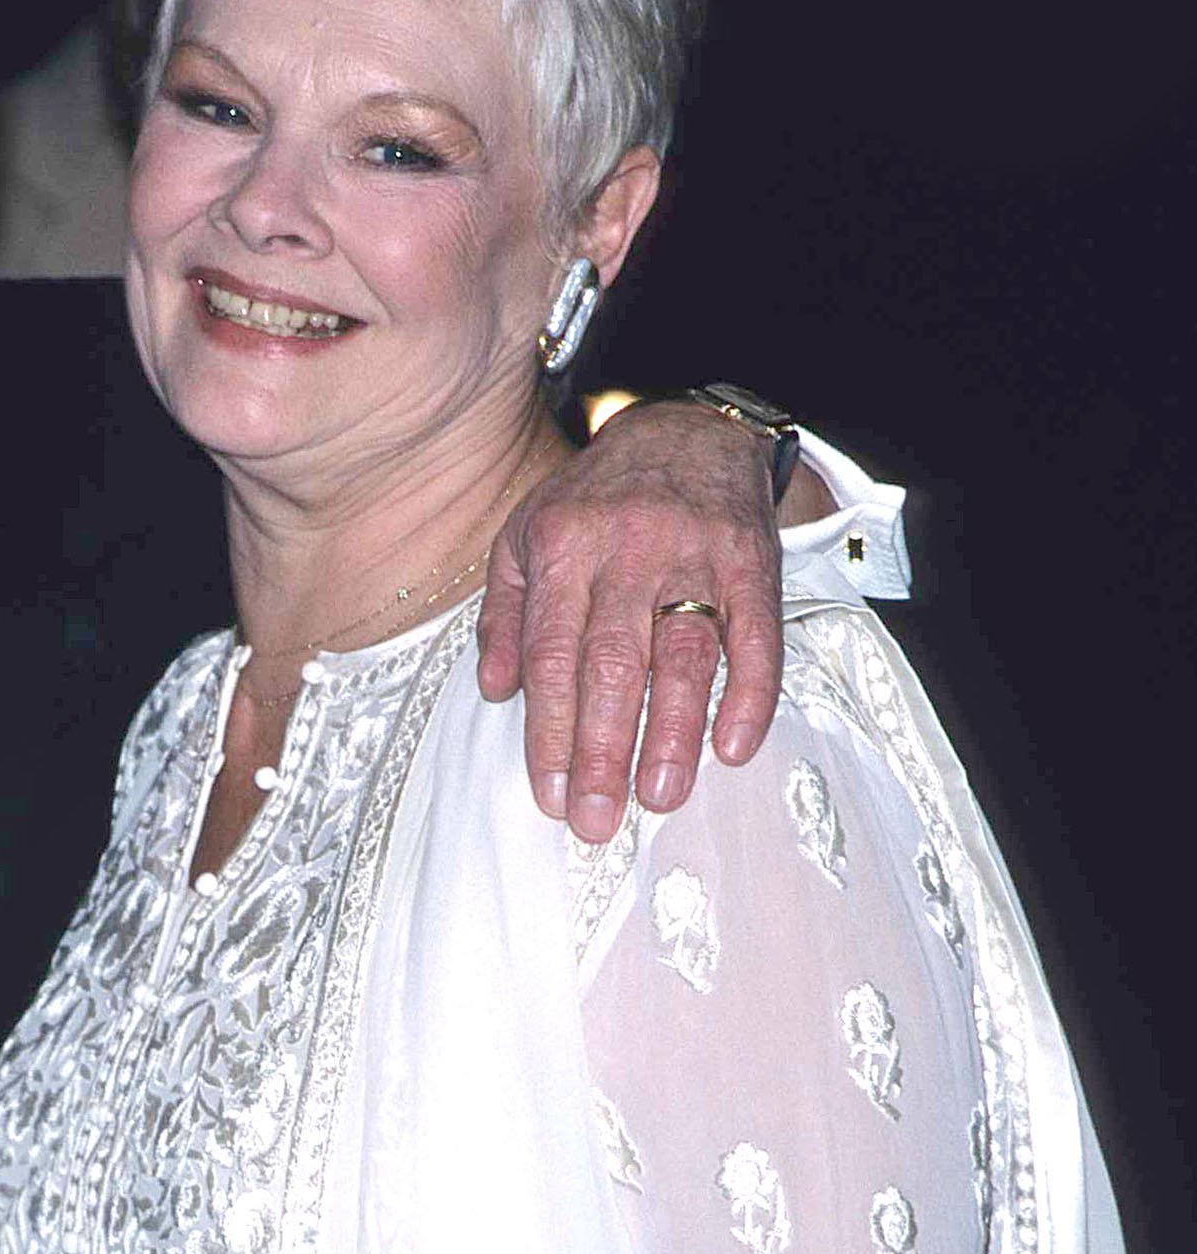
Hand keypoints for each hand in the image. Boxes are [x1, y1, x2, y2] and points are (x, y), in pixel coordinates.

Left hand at [475, 402, 783, 842]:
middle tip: (598, 821)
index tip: (550, 796)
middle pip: (614, 664)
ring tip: (661, 798)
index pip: (552, 654)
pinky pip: (757, 637)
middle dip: (604, 750)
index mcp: (565, 546)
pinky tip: (734, 749)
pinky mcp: (753, 563)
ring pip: (685, 655)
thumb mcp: (526, 536)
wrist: (689, 432)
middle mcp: (629, 550)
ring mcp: (696, 556)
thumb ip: (504, 613)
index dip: (550, 731)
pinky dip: (750, 695)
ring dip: (673, 734)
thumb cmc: (596, 501)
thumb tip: (496, 691)